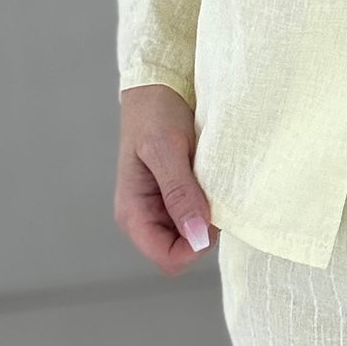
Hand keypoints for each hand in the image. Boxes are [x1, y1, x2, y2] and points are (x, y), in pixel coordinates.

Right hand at [114, 84, 218, 274]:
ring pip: (194, 236)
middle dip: (204, 230)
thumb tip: (197, 236)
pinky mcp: (177, 197)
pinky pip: (199, 216)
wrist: (159, 87)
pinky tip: (212, 180)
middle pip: (182, 251)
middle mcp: (145, 217)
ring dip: (209, 215)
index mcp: (133, 213)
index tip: (212, 213)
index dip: (195, 245)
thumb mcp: (167, 149)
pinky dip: (211, 203)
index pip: (167, 258)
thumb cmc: (155, 112)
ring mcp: (161, 209)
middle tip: (212, 190)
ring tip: (210, 180)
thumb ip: (180, 193)